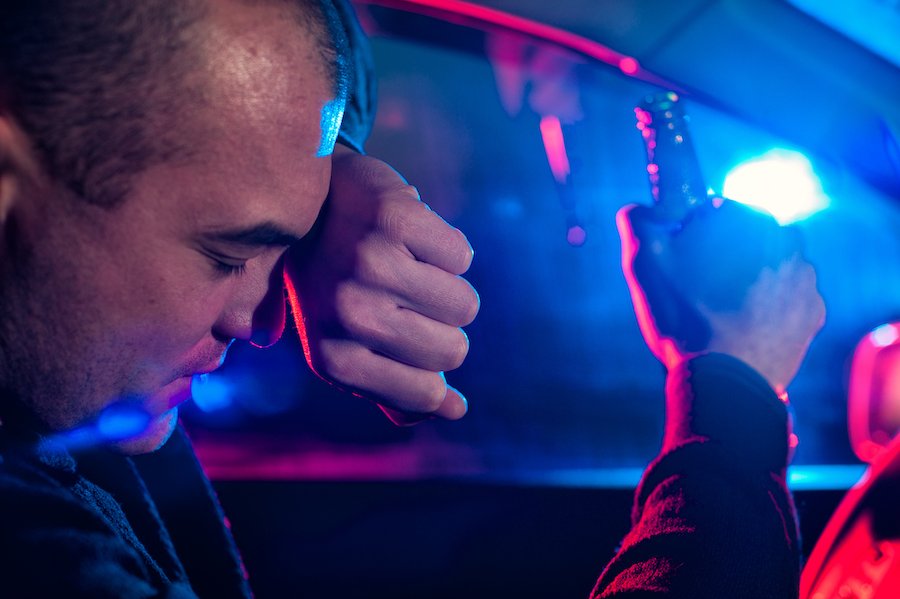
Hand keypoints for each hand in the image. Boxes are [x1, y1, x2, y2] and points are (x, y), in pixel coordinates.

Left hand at [284, 145, 478, 423]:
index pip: (425, 393)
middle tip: (403, 296)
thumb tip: (457, 411)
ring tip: (406, 266)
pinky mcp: (393, 220)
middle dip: (440, 324)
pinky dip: (445, 246)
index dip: (431, 368)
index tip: (404, 334)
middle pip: (453, 349)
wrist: (309, 203)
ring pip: (463, 304)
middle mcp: (349, 315)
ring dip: (445, 284)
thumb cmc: (334, 284)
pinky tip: (410, 238)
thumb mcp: (349, 344)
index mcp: (333, 359)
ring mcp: (370, 265)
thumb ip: (395, 388)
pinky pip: (461, 257)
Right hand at [617, 200, 824, 392]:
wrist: (726, 380)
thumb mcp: (644, 263)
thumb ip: (637, 222)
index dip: (694, 237)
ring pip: (769, 267)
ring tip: (721, 314)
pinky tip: (744, 328)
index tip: (683, 264)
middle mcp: (787, 238)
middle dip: (726, 256)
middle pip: (746, 238)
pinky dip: (770, 309)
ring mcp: (806, 276)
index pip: (715, 212)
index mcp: (745, 216)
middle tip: (700, 292)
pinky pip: (787, 300)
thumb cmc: (683, 316)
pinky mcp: (815, 310)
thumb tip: (638, 208)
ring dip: (749, 280)